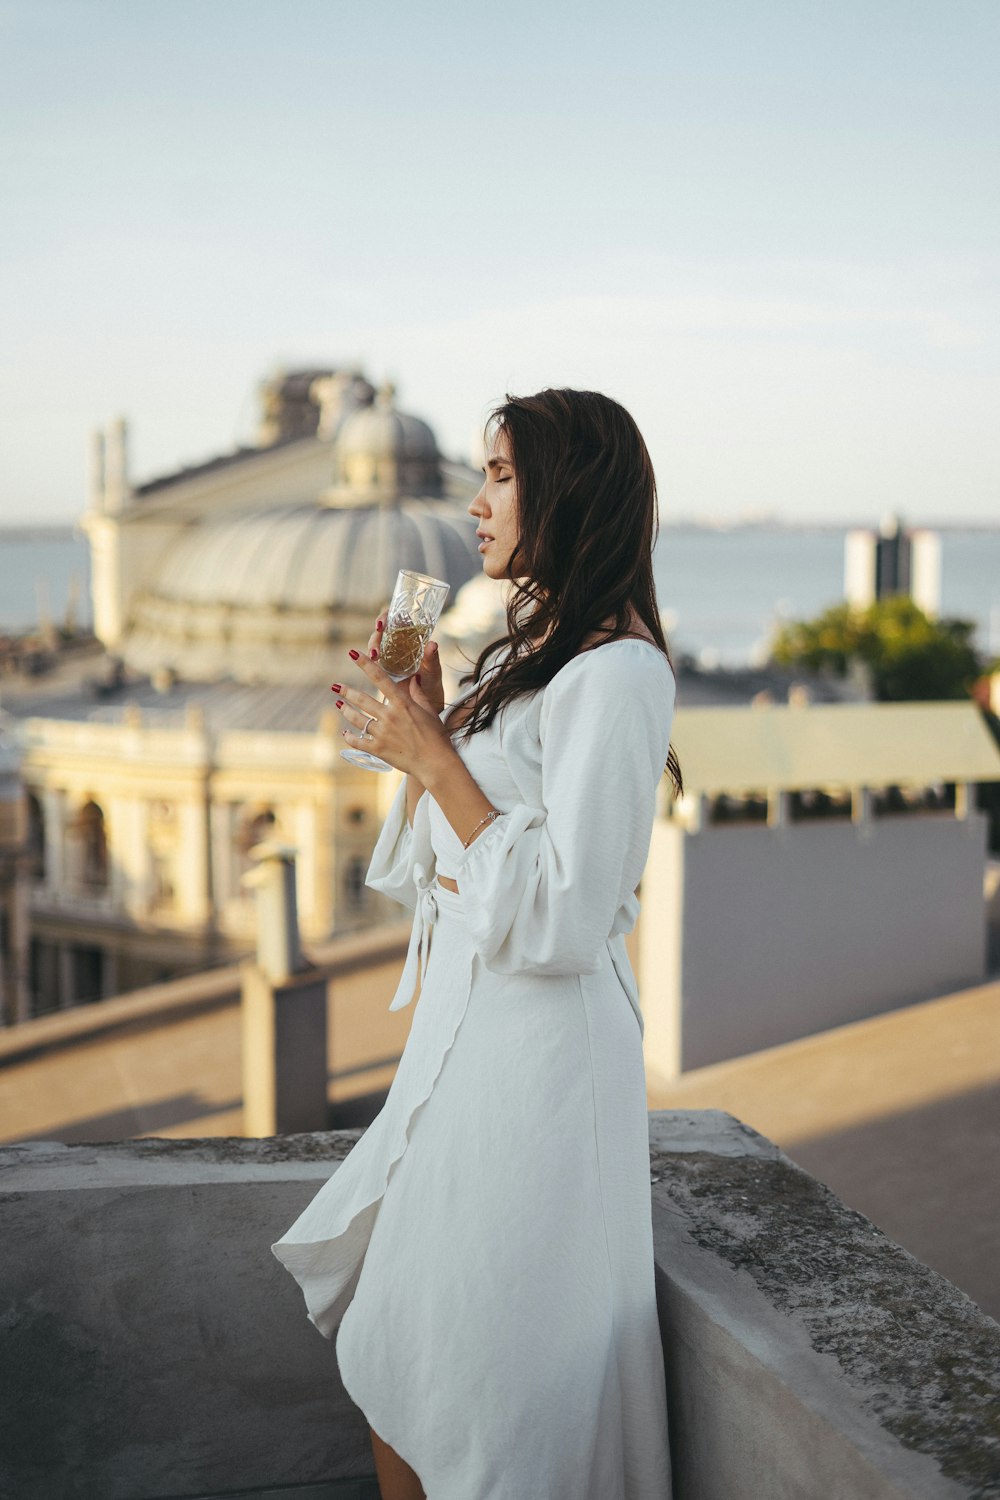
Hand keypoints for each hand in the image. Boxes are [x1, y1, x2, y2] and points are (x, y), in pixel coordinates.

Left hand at [334, 644, 455, 780]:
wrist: (435, 763)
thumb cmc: (436, 736)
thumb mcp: (429, 711)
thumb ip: (418, 694)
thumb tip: (414, 678)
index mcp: (402, 703)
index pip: (380, 678)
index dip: (365, 663)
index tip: (353, 653)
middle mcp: (389, 716)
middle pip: (361, 699)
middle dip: (346, 691)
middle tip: (336, 686)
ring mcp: (382, 733)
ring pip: (356, 719)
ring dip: (346, 710)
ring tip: (340, 705)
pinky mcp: (378, 749)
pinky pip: (357, 741)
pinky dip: (349, 737)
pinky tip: (345, 733)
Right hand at [367, 605, 445, 716]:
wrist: (425, 710)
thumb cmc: (433, 688)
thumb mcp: (434, 674)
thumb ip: (432, 660)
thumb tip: (433, 644)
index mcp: (411, 641)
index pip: (395, 620)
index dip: (386, 616)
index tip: (382, 623)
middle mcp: (398, 646)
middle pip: (381, 632)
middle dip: (376, 635)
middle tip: (377, 641)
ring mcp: (388, 658)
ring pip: (374, 646)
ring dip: (371, 648)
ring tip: (374, 656)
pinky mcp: (380, 672)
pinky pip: (369, 664)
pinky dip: (365, 663)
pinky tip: (367, 663)